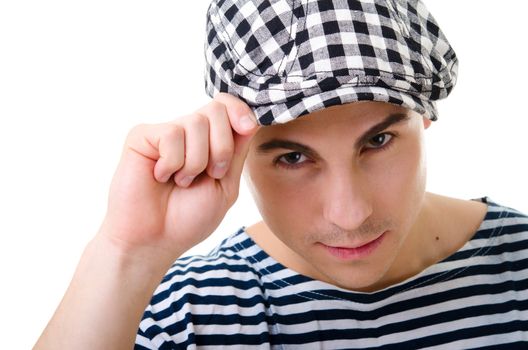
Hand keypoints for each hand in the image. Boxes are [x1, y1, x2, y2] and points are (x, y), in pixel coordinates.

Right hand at [97, 93, 257, 260]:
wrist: (154, 240)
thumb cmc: (188, 218)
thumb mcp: (226, 185)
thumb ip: (237, 151)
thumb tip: (251, 119)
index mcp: (209, 141)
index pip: (228, 106)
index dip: (241, 111)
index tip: (247, 128)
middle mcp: (187, 132)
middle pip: (217, 109)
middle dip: (222, 146)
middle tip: (209, 174)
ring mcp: (165, 132)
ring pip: (196, 122)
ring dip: (196, 162)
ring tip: (181, 181)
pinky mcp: (142, 136)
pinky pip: (172, 134)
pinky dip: (173, 163)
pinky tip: (160, 176)